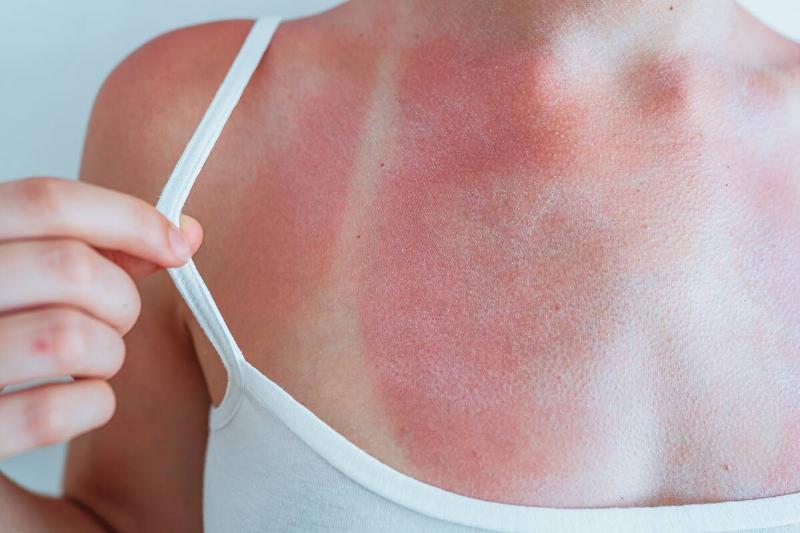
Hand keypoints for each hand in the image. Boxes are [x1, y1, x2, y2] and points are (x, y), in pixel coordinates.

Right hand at [0, 176, 201, 458]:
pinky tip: (77, 405)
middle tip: (114, 322)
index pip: (47, 201)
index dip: (131, 219)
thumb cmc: (4, 341)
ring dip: (107, 354)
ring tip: (89, 363)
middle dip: (122, 300)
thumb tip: (184, 234)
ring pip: (71, 338)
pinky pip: (54, 413)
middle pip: (71, 268)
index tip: (179, 246)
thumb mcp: (26, 280)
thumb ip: (92, 250)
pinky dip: (92, 407)